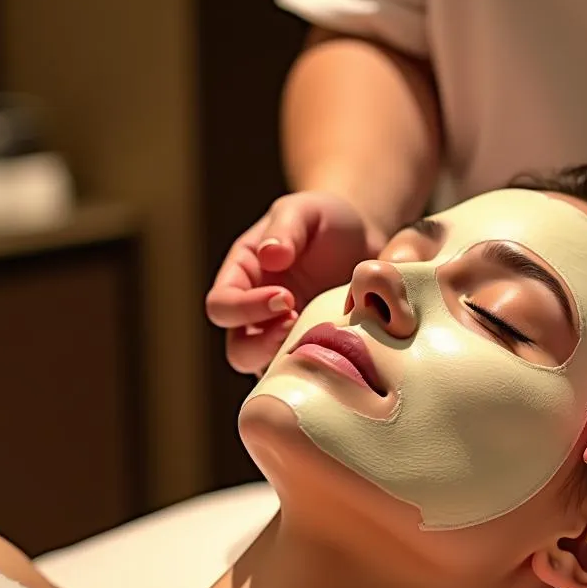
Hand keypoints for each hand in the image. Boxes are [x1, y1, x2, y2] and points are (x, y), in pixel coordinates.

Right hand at [205, 191, 375, 374]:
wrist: (365, 242)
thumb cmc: (327, 222)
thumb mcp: (306, 210)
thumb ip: (287, 228)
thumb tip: (270, 256)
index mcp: (241, 278)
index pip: (222, 306)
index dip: (245, 308)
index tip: (284, 297)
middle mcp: (255, 316)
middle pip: (238, 350)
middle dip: (263, 343)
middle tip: (298, 321)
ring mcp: (283, 339)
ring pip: (270, 372)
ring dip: (290, 362)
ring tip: (320, 338)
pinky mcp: (313, 354)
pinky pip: (306, 377)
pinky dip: (319, 372)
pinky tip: (342, 354)